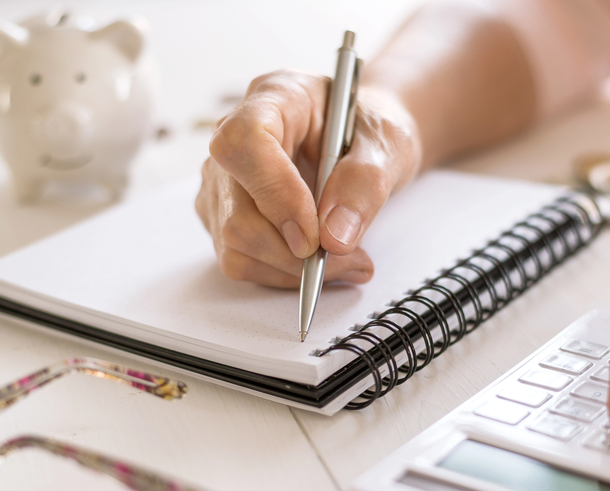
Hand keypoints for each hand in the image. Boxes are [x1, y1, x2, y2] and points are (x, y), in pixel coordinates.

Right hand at [195, 70, 420, 287]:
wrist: (361, 143)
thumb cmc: (369, 133)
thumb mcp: (388, 145)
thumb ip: (365, 184)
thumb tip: (334, 237)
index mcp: (274, 97)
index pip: (245, 142)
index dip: (275, 194)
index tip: (314, 237)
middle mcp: (233, 136)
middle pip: (237, 212)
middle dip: (294, 253)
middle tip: (351, 260)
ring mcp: (221, 179)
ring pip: (236, 245)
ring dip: (294, 269)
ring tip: (348, 262)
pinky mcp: (222, 215)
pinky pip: (242, 261)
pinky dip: (285, 274)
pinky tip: (320, 263)